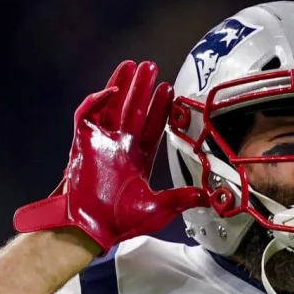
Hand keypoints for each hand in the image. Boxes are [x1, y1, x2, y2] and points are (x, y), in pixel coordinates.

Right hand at [14, 60, 206, 248]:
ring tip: (132, 65)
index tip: (168, 89)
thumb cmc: (120, 222)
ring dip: (121, 85)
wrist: (91, 228)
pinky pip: (87, 114)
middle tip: (152, 68)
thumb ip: (183, 198)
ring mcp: (101, 143)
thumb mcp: (160, 208)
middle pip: (132, 110)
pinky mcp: (83, 142)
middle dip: (142, 89)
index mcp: (137, 160)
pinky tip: (113, 90)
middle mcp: (119, 148)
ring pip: (111, 106)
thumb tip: (211, 196)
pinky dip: (97, 100)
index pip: (151, 127)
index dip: (159, 108)